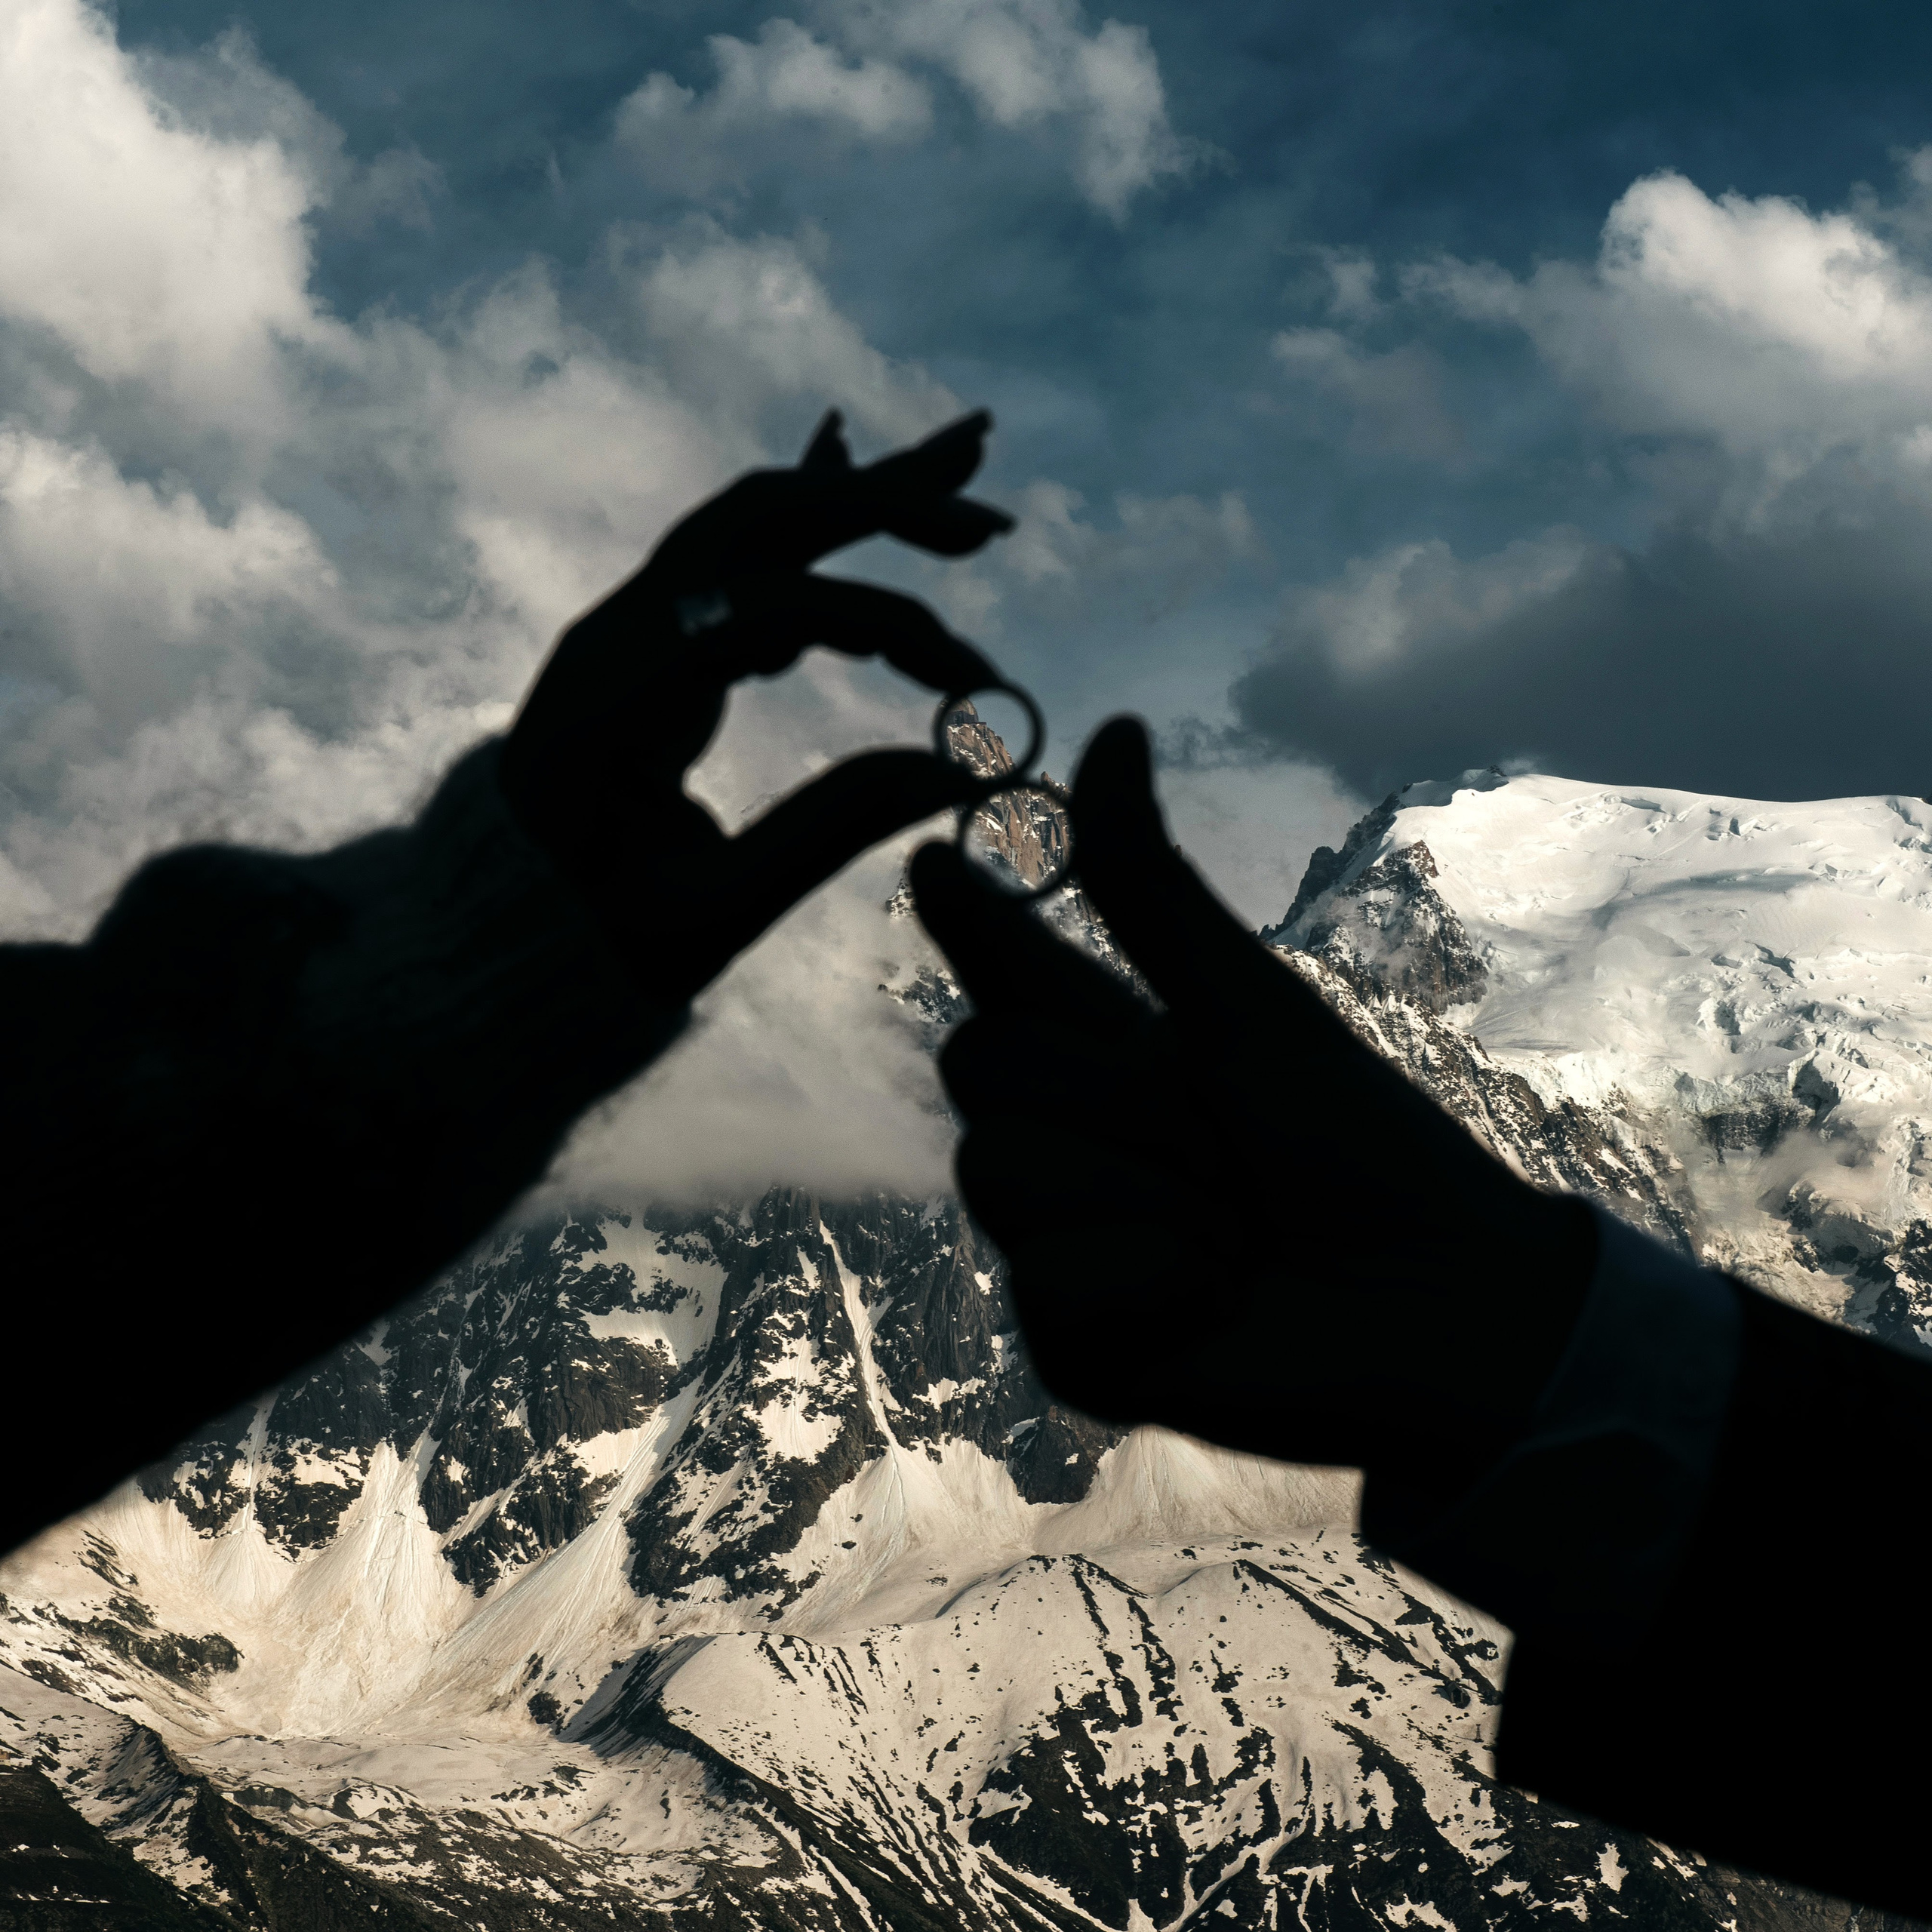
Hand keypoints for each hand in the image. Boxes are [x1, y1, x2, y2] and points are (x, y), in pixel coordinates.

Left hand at [501, 409, 1012, 1003]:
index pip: (774, 609)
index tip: (976, 684)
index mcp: (614, 694)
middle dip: (881, 505)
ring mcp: (629, 624)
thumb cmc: (595, 937)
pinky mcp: (651, 638)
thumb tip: (961, 771)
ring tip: (964, 464)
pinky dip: (811, 521)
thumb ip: (831, 830)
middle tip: (992, 525)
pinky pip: (736, 553)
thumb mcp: (714, 909)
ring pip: (752, 520)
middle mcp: (615, 631)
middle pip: (757, 518)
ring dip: (857, 494)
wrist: (494, 930)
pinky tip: (858, 463)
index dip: (889, 629)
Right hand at [910, 719, 1597, 1476]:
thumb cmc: (1360, 1145)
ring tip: (1233, 1236)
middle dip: (1113, 1093)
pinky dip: (1153, 1287)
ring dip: (1147, 1198)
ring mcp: (1061, 1243)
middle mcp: (1072, 1139)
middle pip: (976, 1064)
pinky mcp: (1072, 1344)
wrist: (1439, 1305)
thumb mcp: (1249, 1009)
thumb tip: (1110, 729)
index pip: (1007, 975)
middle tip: (1221, 1143)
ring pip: (999, 1174)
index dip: (968, 922)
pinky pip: (1046, 1288)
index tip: (938, 857)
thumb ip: (1151, 891)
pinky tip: (1215, 1306)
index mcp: (1116, 1051)